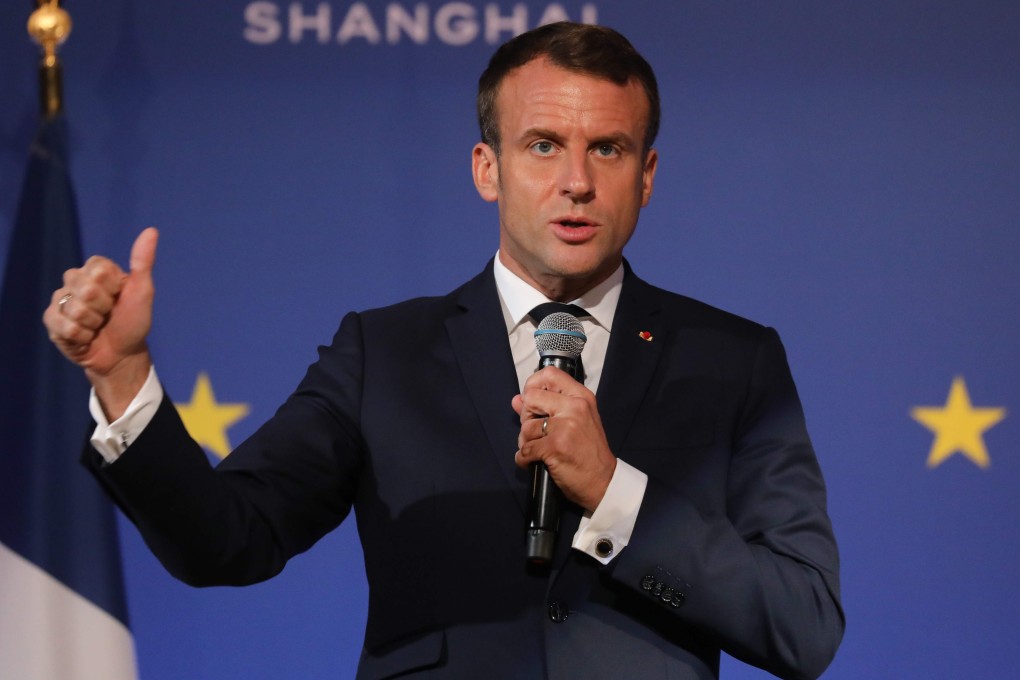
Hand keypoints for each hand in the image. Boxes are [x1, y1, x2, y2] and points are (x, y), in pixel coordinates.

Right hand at [42, 227, 158, 417]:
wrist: (123, 354)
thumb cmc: (134, 321)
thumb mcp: (143, 291)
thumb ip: (143, 262)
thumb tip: (151, 230)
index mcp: (96, 270)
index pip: (97, 268)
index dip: (112, 287)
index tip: (119, 295)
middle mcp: (75, 281)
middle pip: (85, 287)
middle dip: (103, 306)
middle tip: (108, 314)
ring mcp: (61, 300)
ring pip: (75, 308)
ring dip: (93, 323)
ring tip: (97, 326)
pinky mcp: (51, 320)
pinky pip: (62, 325)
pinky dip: (80, 335)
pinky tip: (85, 337)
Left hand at [512, 366, 616, 512]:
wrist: (603, 482)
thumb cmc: (589, 452)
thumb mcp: (575, 422)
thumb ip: (546, 407)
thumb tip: (516, 399)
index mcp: (581, 397)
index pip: (549, 374)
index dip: (533, 385)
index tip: (532, 401)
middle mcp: (575, 407)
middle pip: (531, 397)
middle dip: (525, 417)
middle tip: (535, 431)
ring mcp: (566, 426)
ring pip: (526, 426)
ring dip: (525, 442)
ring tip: (536, 450)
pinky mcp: (556, 446)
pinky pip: (525, 449)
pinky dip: (523, 459)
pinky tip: (531, 462)